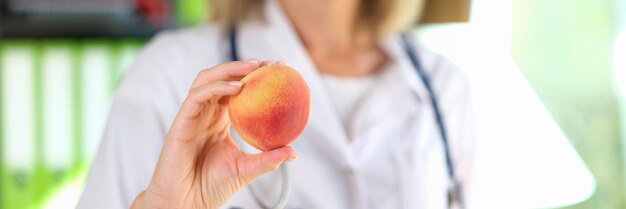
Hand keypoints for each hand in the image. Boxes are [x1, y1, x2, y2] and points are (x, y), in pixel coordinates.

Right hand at [131, 60, 297, 208]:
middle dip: (245, 66)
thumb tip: (294, 152)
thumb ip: (268, 160)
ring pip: (207, 79)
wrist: (187, 203)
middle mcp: (206, 113)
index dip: (256, 77)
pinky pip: (197, 96)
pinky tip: (237, 87)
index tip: (280, 70)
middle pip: (222, 78)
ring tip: (253, 67)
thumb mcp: (246, 170)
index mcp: (220, 120)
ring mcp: (193, 116)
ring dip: (229, 69)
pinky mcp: (181, 122)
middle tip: (270, 64)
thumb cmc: (212, 187)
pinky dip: (216, 87)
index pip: (238, 90)